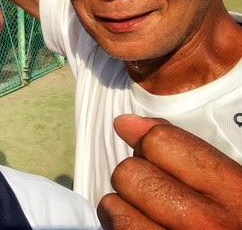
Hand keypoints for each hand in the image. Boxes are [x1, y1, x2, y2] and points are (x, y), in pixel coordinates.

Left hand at [98, 115, 241, 228]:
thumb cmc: (238, 221)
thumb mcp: (236, 189)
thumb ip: (191, 156)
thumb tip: (130, 124)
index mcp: (236, 195)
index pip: (164, 143)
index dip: (145, 138)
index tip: (136, 136)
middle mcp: (206, 225)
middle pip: (131, 174)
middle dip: (136, 176)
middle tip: (154, 190)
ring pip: (114, 206)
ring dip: (122, 207)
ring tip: (146, 215)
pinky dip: (120, 229)